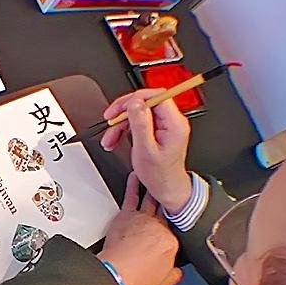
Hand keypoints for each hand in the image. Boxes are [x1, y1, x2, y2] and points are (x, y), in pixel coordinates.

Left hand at [98, 172, 181, 284]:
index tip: (178, 222)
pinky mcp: (126, 215)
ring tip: (161, 177)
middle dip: (173, 201)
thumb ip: (174, 273)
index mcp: (171, 242)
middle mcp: (159, 227)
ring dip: (157, 187)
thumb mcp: (165, 281)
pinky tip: (138, 175)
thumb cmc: (137, 277)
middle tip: (176, 192)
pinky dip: (135, 183)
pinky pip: (131, 195)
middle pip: (169, 210)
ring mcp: (143, 219)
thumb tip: (178, 271)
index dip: (178, 225)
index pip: (178, 229)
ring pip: (153, 198)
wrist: (118, 274)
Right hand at [100, 89, 191, 213]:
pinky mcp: (157, 130)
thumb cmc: (160, 175)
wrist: (166, 188)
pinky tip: (116, 139)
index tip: (121, 108)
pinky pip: (138, 121)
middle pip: (145, 102)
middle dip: (124, 111)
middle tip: (111, 119)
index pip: (156, 96)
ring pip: (138, 112)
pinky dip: (125, 129)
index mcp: (174, 124)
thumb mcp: (146, 150)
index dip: (136, 98)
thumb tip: (135, 103)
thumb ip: (140, 124)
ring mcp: (165, 125)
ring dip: (121, 123)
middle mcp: (172, 121)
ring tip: (111, 138)